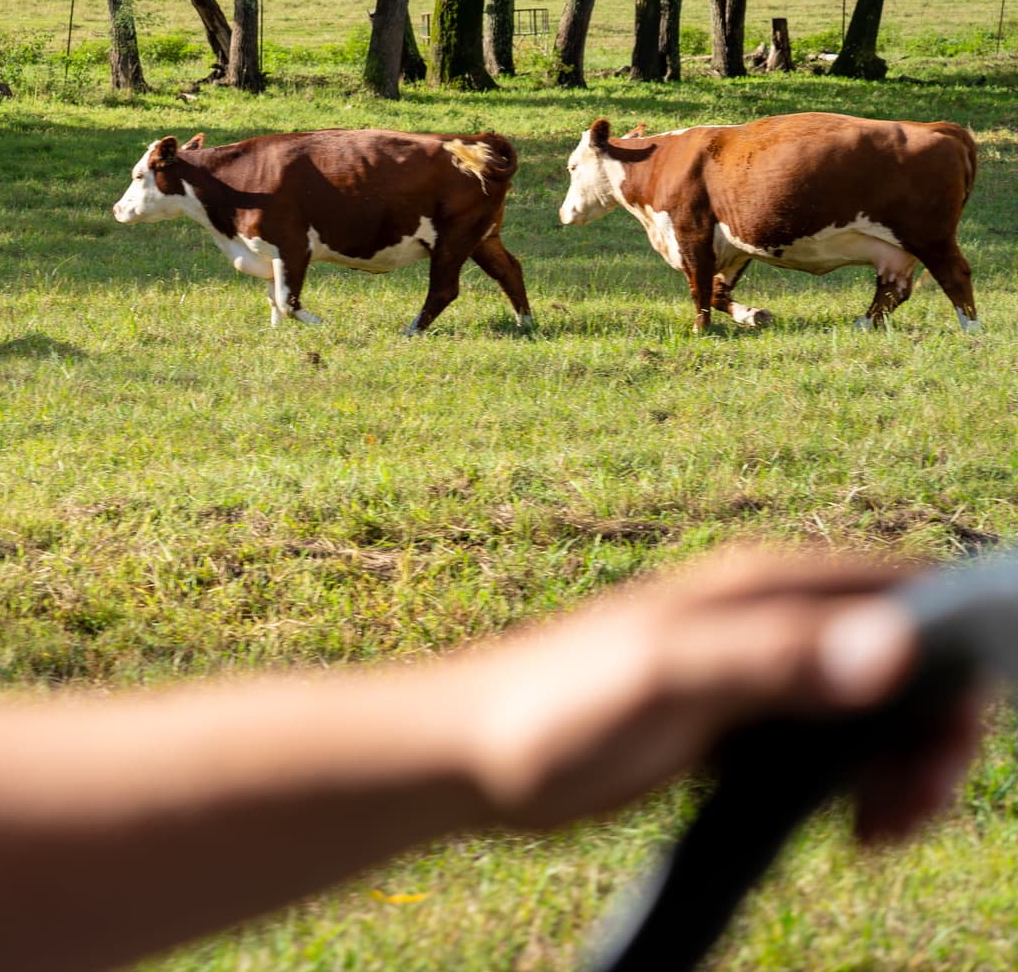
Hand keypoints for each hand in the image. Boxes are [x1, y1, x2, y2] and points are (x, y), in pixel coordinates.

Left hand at [456, 550, 984, 836]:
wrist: (468, 758)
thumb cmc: (552, 710)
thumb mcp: (666, 681)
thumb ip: (773, 660)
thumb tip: (891, 646)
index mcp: (758, 586)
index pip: (906, 592)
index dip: (951, 658)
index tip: (943, 739)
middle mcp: (762, 618)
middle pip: (901, 659)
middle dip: (930, 730)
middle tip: (904, 806)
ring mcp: (748, 673)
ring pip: (869, 710)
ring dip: (898, 767)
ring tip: (876, 831)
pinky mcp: (729, 726)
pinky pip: (827, 749)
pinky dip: (855, 788)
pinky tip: (847, 833)